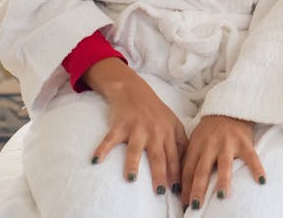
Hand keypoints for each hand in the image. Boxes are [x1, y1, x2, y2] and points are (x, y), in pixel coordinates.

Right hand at [83, 57, 187, 196]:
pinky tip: (95, 161)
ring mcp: (137, 127)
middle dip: (160, 174)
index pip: (175, 156)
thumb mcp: (172, 124)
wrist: (134, 90)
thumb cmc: (155, 111)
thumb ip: (180, 143)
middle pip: (158, 156)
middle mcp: (155, 131)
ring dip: (133, 164)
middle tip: (160, 191)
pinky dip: (102, 149)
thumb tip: (187, 166)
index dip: (177, 173)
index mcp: (169, 132)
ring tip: (132, 179)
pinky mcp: (120, 124)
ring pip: (135, 149)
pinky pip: (110, 139)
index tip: (178, 189)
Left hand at [181, 115, 263, 210]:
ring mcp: (228, 143)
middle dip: (197, 189)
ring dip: (223, 181)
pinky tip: (260, 180)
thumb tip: (181, 183)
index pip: (188, 170)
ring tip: (222, 196)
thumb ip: (190, 159)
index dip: (185, 188)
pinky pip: (251, 157)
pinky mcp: (244, 142)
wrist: (229, 107)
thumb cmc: (211, 129)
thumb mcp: (195, 140)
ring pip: (224, 164)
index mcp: (196, 146)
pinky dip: (257, 168)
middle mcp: (210, 145)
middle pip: (202, 170)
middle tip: (196, 205)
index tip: (184, 203)